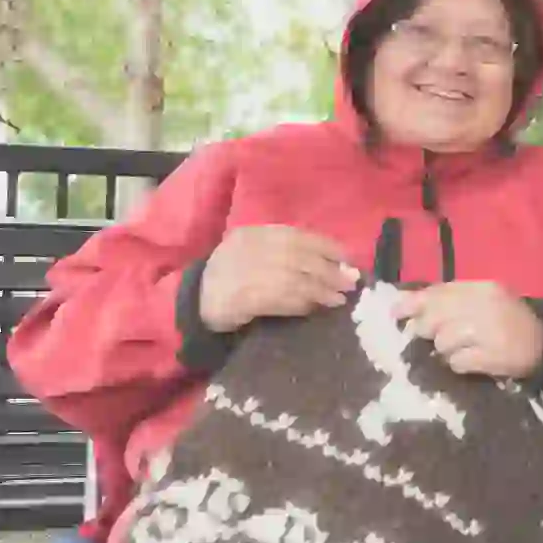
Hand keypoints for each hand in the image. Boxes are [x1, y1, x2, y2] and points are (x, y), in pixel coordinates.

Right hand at [199, 225, 359, 332]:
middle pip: (298, 257)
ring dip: (321, 290)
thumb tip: (333, 264)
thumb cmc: (231, 276)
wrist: (192, 301)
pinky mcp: (241, 298)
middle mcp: (248, 249)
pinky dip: (301, 304)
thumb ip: (286, 255)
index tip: (346, 258)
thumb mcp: (255, 255)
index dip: (325, 246)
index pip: (296, 236)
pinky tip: (315, 308)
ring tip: (339, 299)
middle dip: (329, 270)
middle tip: (350, 282)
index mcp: (251, 234)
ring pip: (293, 279)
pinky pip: (279, 299)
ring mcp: (243, 272)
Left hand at [396, 281, 542, 377]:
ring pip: (443, 342)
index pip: (439, 292)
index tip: (396, 313)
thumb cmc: (508, 320)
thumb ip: (449, 298)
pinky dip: (459, 364)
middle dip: (426, 329)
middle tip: (434, 336)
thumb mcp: (484, 299)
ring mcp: (490, 332)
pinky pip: (458, 362)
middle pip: (435, 317)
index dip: (413, 302)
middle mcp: (485, 306)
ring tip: (459, 349)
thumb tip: (405, 303)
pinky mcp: (493, 357)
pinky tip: (469, 361)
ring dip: (445, 349)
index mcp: (483, 288)